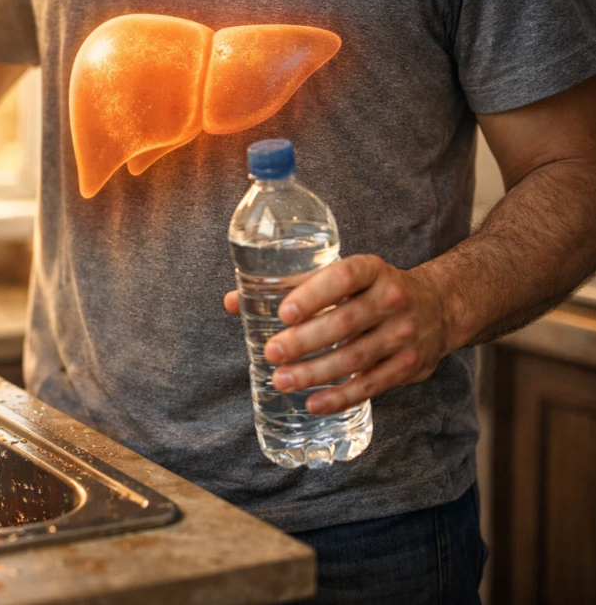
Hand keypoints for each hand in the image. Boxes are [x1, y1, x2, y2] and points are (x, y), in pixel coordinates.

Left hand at [223, 255, 451, 414]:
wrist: (441, 306)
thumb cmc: (372, 290)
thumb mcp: (343, 277)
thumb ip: (291, 287)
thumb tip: (232, 302)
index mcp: (373, 270)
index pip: (343, 277)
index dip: (314, 294)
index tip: (284, 312)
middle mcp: (392, 299)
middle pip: (345, 322)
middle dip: (305, 340)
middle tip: (271, 352)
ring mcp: (404, 334)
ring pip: (356, 357)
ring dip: (316, 372)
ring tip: (281, 380)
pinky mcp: (409, 365)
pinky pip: (372, 384)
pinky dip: (341, 396)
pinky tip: (313, 403)